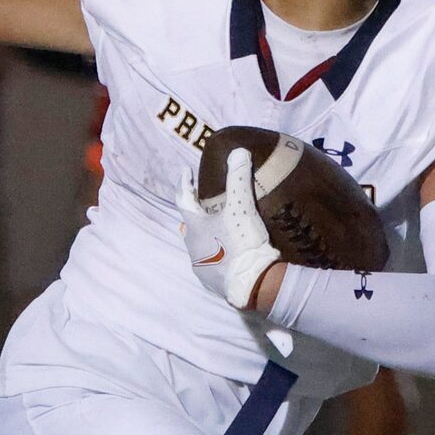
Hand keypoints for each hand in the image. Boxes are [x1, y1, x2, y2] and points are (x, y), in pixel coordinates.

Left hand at [178, 146, 281, 311]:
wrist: (250, 282)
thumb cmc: (242, 243)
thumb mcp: (242, 207)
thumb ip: (239, 179)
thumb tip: (238, 152)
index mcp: (195, 226)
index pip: (184, 199)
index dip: (185, 183)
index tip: (186, 172)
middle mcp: (192, 246)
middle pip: (189, 224)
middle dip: (194, 212)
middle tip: (202, 202)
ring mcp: (200, 265)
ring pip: (197, 245)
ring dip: (204, 234)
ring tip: (215, 227)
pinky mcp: (210, 281)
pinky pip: (209, 262)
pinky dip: (214, 253)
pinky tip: (224, 252)